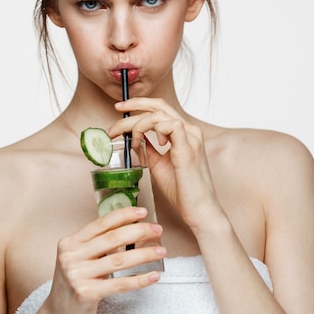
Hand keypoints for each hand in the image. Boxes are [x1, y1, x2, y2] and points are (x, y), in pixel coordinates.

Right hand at [42, 207, 164, 313]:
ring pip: (119, 260)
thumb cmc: (74, 280)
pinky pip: (119, 284)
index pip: (100, 224)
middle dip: (138, 232)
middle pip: (112, 239)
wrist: (58, 310)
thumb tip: (129, 229)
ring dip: (144, 254)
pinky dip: (139, 280)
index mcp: (70, 242)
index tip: (141, 212)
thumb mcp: (78, 257)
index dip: (123, 215)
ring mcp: (77, 274)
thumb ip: (96, 244)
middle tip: (157, 229)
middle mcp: (71, 256)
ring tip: (161, 251)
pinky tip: (153, 276)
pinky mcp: (86, 292)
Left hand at [108, 98, 219, 229]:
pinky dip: (154, 130)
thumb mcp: (158, 164)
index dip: (139, 104)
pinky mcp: (188, 148)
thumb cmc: (182, 190)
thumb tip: (135, 138)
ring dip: (138, 125)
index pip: (160, 108)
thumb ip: (149, 148)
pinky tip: (151, 144)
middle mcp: (189, 131)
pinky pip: (170, 125)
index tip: (120, 109)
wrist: (198, 209)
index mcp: (183, 133)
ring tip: (132, 142)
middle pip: (158, 106)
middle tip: (116, 112)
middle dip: (133, 105)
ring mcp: (191, 138)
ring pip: (159, 114)